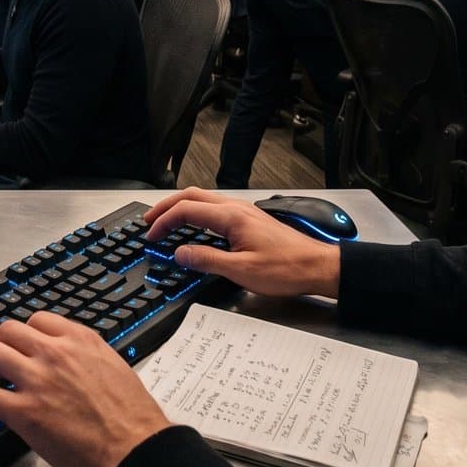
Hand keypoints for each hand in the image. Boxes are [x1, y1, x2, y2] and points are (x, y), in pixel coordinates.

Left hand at [0, 313, 171, 466]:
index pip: (39, 321)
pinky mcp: (24, 411)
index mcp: (80, 341)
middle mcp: (55, 353)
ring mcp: (37, 380)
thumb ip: (88, 360)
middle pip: (9, 331)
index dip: (22, 333)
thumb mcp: (114, 369)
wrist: (134, 449)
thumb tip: (74, 365)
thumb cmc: (133, 418)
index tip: (17, 341)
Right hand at [144, 188, 340, 297]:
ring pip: (203, 200)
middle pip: (192, 196)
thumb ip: (207, 260)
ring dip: (181, 208)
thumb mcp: (241, 270)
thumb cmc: (287, 268)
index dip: (163, 221)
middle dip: (166, 206)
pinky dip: (196, 214)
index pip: (186, 209)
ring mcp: (244, 212)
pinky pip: (215, 209)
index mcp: (231, 217)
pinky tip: (194, 228)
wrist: (318, 266)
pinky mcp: (249, 220)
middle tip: (148, 221)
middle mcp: (237, 208)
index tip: (151, 236)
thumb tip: (180, 254)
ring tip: (165, 222)